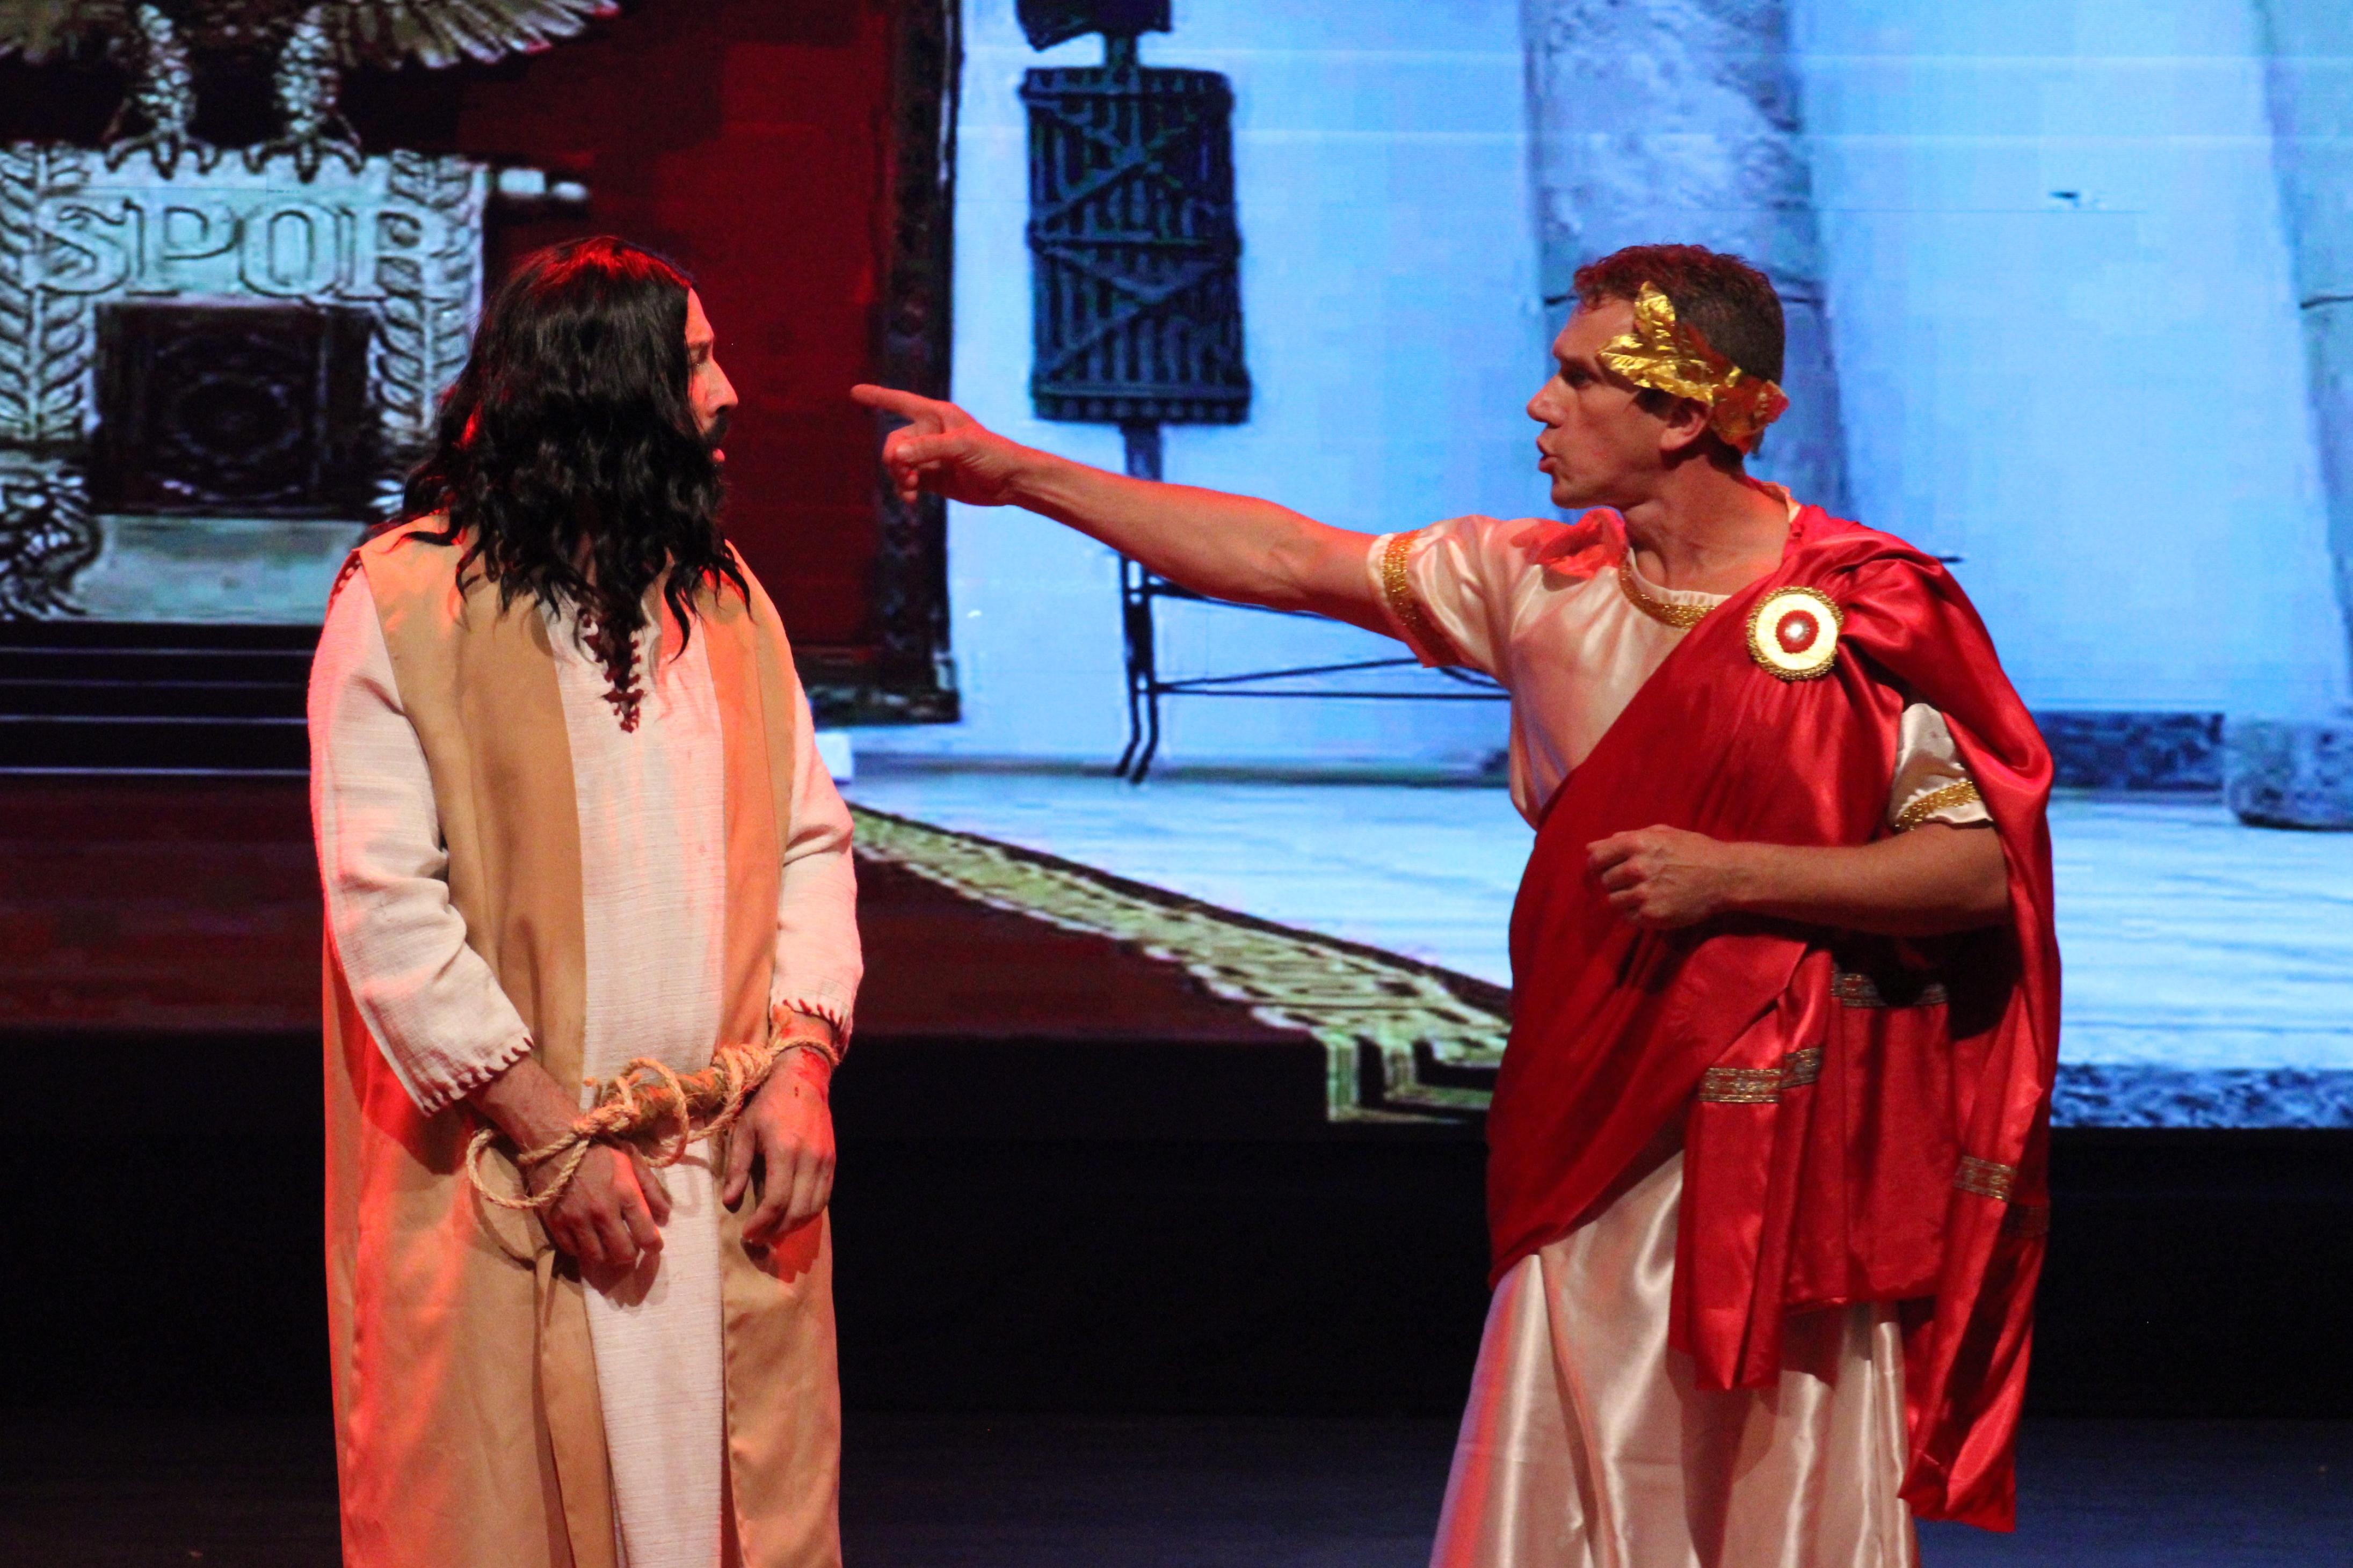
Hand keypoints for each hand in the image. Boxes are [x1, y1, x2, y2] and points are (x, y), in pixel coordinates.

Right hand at [534, 1142, 671, 1279]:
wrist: (557, 1142)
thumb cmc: (599, 1149)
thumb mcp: (632, 1160)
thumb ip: (651, 1189)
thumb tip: (664, 1217)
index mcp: (625, 1193)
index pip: (647, 1235)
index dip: (654, 1246)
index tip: (653, 1245)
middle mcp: (602, 1211)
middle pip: (622, 1254)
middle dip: (630, 1255)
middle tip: (629, 1247)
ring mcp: (577, 1219)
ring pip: (597, 1257)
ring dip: (606, 1256)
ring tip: (608, 1246)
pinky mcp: (556, 1223)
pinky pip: (573, 1251)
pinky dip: (582, 1250)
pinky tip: (587, 1238)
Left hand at [722, 1047, 835, 1246]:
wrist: (802, 1080)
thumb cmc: (768, 1104)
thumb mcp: (744, 1131)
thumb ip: (738, 1168)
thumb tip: (730, 1201)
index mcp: (784, 1150)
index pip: (776, 1201)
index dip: (761, 1224)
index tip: (747, 1234)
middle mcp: (809, 1158)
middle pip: (797, 1210)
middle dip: (777, 1231)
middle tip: (759, 1239)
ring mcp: (825, 1161)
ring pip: (814, 1207)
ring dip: (794, 1226)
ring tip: (774, 1231)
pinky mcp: (832, 1161)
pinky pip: (824, 1197)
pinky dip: (809, 1212)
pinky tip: (792, 1216)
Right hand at [851, 384, 1032, 507]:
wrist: (1011, 482)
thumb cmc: (993, 454)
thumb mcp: (962, 446)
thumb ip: (928, 448)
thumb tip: (895, 456)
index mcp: (936, 415)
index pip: (900, 402)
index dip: (878, 397)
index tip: (855, 392)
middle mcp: (929, 433)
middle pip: (894, 442)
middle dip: (895, 460)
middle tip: (908, 476)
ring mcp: (929, 457)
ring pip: (897, 464)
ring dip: (899, 477)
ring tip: (911, 489)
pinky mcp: (932, 479)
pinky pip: (906, 482)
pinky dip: (904, 490)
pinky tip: (911, 500)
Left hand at [1586, 825, 1749, 928]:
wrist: (1724, 876)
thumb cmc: (1693, 850)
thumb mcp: (1661, 834)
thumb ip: (1624, 839)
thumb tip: (1591, 847)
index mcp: (1636, 844)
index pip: (1596, 859)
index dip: (1596, 865)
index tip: (1603, 869)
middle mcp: (1636, 868)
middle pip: (1605, 881)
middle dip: (1614, 881)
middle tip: (1633, 881)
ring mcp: (1643, 894)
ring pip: (1614, 900)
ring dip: (1624, 898)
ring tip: (1643, 892)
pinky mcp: (1652, 916)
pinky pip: (1628, 917)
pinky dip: (1635, 913)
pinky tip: (1651, 904)